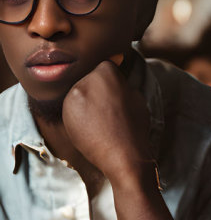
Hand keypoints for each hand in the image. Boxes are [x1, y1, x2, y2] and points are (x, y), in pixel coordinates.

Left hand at [61, 60, 151, 184]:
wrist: (122, 154)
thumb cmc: (134, 126)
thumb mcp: (136, 97)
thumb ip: (122, 83)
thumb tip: (116, 75)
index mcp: (106, 74)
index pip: (105, 66)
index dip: (112, 78)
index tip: (116, 89)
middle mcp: (85, 81)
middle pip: (90, 78)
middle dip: (99, 88)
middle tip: (110, 107)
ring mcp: (73, 97)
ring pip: (81, 92)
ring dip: (89, 100)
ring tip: (102, 118)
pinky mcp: (65, 112)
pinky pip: (73, 106)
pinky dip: (80, 113)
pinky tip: (92, 125)